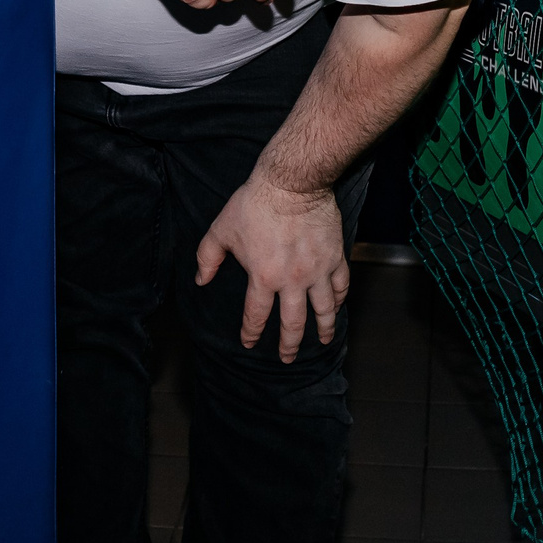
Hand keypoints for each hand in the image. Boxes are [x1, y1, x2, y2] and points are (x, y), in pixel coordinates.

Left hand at [195, 173, 349, 361]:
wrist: (292, 184)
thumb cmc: (254, 204)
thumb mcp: (221, 229)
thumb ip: (207, 257)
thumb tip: (201, 280)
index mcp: (263, 277)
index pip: (256, 315)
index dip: (251, 332)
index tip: (248, 342)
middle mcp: (292, 281)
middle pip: (293, 323)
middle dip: (289, 345)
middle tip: (288, 358)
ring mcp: (317, 271)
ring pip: (324, 310)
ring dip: (323, 329)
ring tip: (324, 341)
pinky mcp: (335, 257)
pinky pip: (341, 285)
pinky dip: (340, 299)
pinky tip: (337, 306)